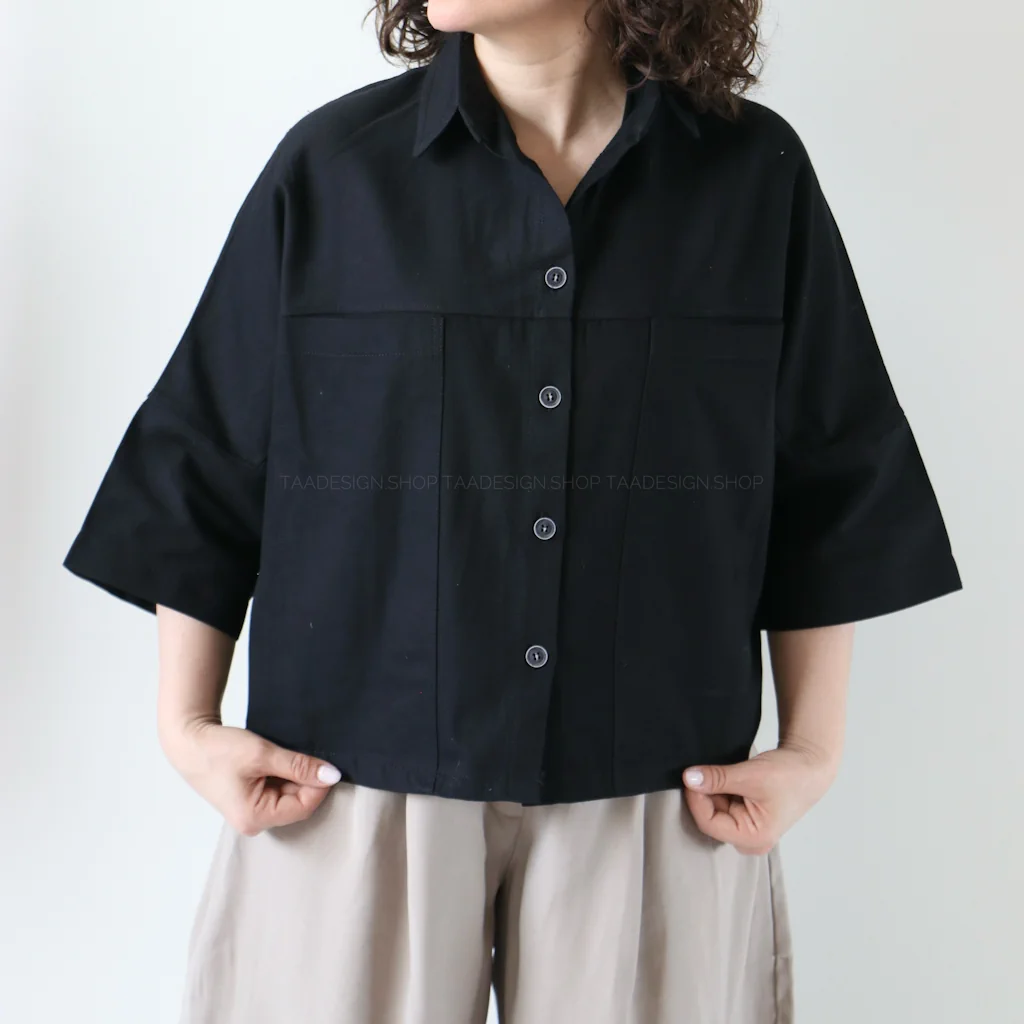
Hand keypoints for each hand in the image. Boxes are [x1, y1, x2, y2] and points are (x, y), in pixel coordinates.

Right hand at [161, 718, 342, 835]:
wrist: (189, 740)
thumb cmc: (219, 749)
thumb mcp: (262, 754)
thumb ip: (299, 766)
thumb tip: (332, 775)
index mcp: (255, 818)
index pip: (304, 807)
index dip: (319, 785)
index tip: (328, 763)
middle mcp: (253, 821)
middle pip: (298, 803)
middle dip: (307, 779)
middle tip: (308, 754)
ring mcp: (251, 811)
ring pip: (289, 795)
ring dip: (295, 775)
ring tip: (287, 754)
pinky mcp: (250, 799)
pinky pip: (278, 789)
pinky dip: (284, 774)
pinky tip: (279, 759)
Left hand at [681, 742, 838, 854]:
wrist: (810, 767)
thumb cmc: (789, 775)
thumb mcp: (749, 775)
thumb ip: (717, 778)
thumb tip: (689, 778)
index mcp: (753, 838)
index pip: (708, 823)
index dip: (695, 799)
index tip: (689, 776)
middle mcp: (749, 840)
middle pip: (710, 818)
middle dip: (703, 795)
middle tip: (700, 771)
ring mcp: (748, 829)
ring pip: (715, 810)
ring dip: (711, 791)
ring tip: (717, 772)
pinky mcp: (747, 818)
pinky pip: (723, 805)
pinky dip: (719, 790)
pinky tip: (724, 777)